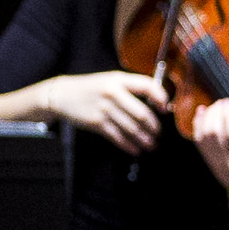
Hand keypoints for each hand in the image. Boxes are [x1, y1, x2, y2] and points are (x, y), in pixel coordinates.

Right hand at [46, 69, 167, 156]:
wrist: (63, 94)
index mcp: (118, 79)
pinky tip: (135, 149)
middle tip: (158, 133)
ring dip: (144, 139)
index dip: (160, 97)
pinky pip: (118, 137)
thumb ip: (129, 88)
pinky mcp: (97, 123)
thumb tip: (154, 102)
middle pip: (142, 113)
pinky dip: (128, 145)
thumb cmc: (90, 88)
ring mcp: (104, 109)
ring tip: (151, 145)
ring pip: (131, 128)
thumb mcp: (110, 80)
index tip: (165, 108)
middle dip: (153, 127)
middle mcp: (113, 93)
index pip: (147, 86)